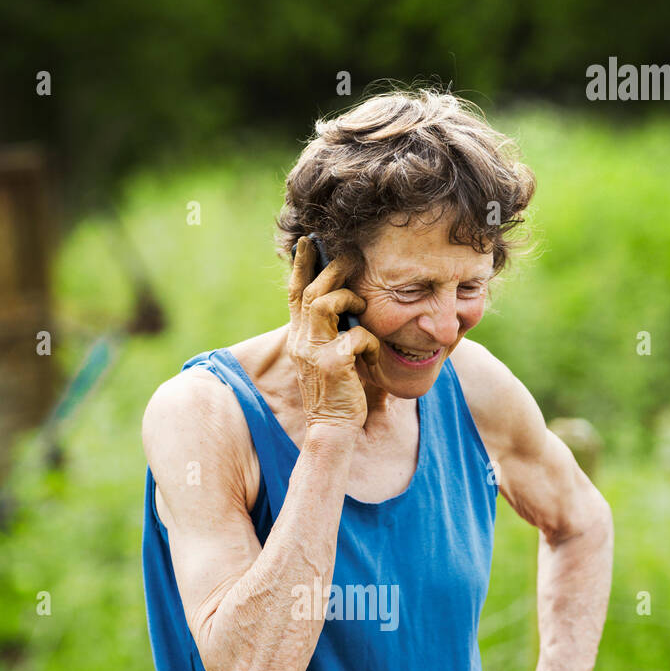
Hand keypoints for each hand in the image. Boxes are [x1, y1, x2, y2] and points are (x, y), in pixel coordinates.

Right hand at [287, 236, 385, 433]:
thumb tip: (346, 305)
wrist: (332, 429)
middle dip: (331, 268)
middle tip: (351, 255)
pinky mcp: (333, 365)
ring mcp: (314, 352)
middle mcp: (302, 342)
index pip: (295, 294)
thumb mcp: (327, 358)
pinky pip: (356, 336)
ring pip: (325, 303)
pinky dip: (370, 342)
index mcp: (300, 338)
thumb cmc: (337, 393)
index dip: (300, 266)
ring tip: (362, 306)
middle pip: (311, 291)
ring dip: (348, 298)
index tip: (307, 242)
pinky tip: (374, 356)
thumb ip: (330, 333)